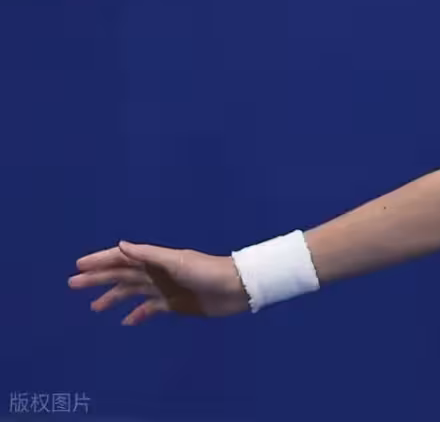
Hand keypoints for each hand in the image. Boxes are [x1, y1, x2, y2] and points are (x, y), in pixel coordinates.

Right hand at [68, 241, 248, 324]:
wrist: (237, 289)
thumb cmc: (208, 272)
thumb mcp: (177, 261)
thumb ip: (149, 255)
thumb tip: (121, 245)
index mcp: (157, 260)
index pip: (123, 259)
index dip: (101, 261)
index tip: (79, 266)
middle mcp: (158, 273)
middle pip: (123, 275)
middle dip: (99, 279)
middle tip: (74, 285)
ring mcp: (166, 289)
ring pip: (133, 292)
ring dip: (114, 297)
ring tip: (95, 307)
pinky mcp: (176, 304)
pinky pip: (150, 309)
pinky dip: (138, 314)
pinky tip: (126, 322)